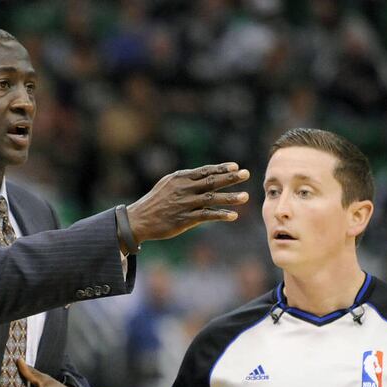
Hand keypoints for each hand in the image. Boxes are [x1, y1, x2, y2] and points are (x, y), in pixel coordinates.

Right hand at [126, 163, 249, 242]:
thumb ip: (185, 180)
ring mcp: (185, 204)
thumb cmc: (155, 202)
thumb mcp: (167, 184)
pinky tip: (233, 215)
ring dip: (230, 198)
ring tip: (245, 197)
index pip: (205, 171)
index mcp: (180, 178)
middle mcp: (184, 189)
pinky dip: (220, 215)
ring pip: (212, 199)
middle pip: (211, 181)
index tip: (236, 167)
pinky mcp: (184, 219)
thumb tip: (203, 176)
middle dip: (230, 178)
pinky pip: (206, 216)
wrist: (139, 220)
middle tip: (247, 174)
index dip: (221, 168)